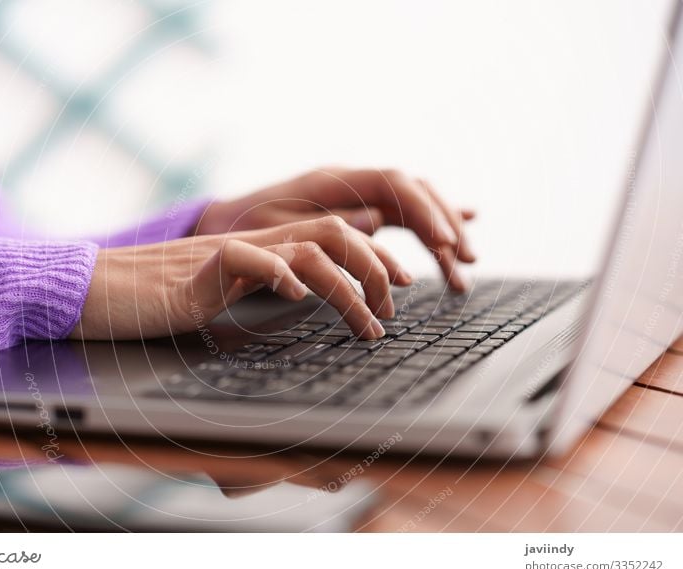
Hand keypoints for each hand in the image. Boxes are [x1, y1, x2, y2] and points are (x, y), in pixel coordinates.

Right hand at [69, 217, 411, 340]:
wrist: (98, 290)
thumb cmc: (158, 298)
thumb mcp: (225, 289)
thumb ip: (264, 280)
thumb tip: (304, 286)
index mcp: (263, 250)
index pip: (332, 234)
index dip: (374, 254)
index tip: (402, 285)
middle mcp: (254, 245)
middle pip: (334, 233)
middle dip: (376, 267)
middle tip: (396, 306)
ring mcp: (228, 255)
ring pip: (306, 249)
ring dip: (347, 287)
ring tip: (367, 325)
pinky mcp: (198, 272)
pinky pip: (245, 259)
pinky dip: (277, 274)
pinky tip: (296, 297)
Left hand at [193, 168, 475, 289]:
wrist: (226, 222)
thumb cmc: (247, 229)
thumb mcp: (282, 231)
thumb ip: (328, 226)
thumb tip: (377, 222)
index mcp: (332, 179)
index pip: (392, 183)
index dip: (423, 210)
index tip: (444, 242)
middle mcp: (350, 180)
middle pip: (413, 190)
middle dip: (444, 222)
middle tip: (466, 259)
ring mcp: (356, 192)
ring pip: (413, 202)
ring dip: (442, 229)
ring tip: (466, 264)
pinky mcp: (358, 207)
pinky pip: (402, 211)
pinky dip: (430, 223)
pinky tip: (457, 233)